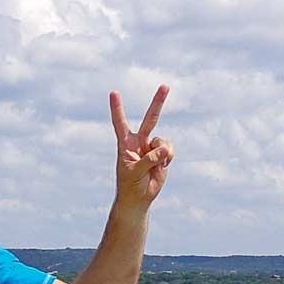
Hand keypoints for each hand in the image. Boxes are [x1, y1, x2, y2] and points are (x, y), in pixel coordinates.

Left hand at [109, 85, 172, 206]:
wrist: (139, 198)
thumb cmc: (129, 184)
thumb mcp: (135, 172)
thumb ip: (149, 159)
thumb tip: (165, 149)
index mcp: (125, 143)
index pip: (120, 122)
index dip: (117, 108)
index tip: (113, 92)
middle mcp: (139, 141)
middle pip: (150, 118)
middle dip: (158, 102)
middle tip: (165, 85)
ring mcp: (152, 147)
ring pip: (163, 140)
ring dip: (163, 152)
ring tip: (157, 164)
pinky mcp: (163, 155)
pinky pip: (170, 149)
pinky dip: (169, 156)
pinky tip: (163, 166)